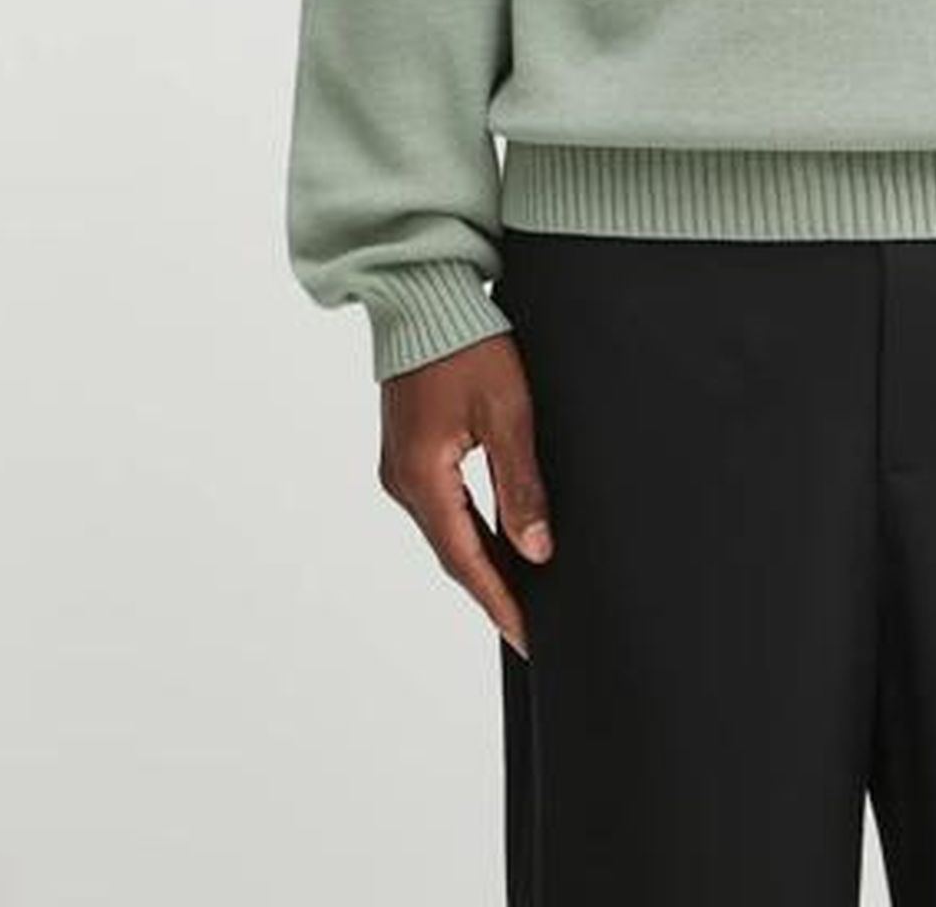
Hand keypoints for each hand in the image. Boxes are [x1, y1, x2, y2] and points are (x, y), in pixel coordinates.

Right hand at [378, 332, 553, 659]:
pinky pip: (439, 507)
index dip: (500, 602)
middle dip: (492, 590)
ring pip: (445, 531)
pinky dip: (468, 530)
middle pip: (452, 553)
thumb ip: (521, 485)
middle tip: (532, 626)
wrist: (423, 296)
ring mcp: (399, 467)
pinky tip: (495, 540)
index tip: (529, 638)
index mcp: (422, 478)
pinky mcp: (406, 451)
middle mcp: (401, 481)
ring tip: (522, 591)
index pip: (466, 560)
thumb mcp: (507, 412)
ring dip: (480, 561)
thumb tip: (536, 551)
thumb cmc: (466, 344)